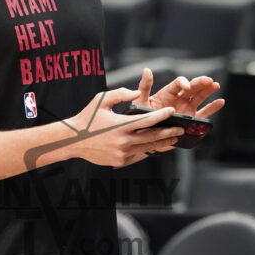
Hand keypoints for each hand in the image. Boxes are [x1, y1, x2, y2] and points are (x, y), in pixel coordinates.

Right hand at [66, 87, 180, 166]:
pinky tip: (157, 146)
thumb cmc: (88, 117)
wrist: (73, 140)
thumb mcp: (101, 100)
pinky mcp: (120, 161)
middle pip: (152, 136)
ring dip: (162, 143)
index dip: (162, 115)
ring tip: (174, 140)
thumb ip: (121, 94)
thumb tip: (137, 92)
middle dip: (168, 133)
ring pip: (148, 148)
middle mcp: (123, 140)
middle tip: (180, 129)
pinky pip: (138, 155)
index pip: (147, 120)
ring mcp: (122, 153)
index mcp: (121, 125)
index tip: (172, 112)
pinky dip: (148, 150)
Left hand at [133, 67, 224, 117]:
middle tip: (208, 80)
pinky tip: (220, 101)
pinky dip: (213, 107)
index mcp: (167, 93)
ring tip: (216, 85)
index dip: (183, 83)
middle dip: (200, 83)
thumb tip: (147, 70)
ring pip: (200, 97)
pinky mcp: (191, 120)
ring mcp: (186, 109)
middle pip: (192, 88)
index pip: (178, 84)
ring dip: (208, 90)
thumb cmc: (141, 119)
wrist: (145, 138)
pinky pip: (204, 113)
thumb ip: (144, 87)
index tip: (186, 86)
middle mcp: (179, 99)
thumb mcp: (141, 102)